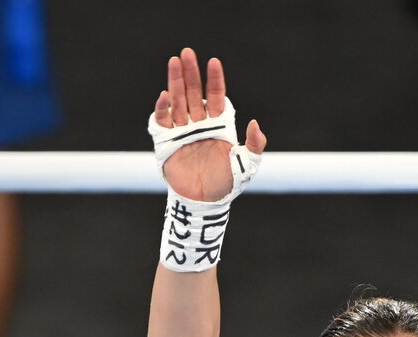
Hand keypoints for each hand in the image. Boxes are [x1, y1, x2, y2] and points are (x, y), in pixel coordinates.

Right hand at [153, 47, 266, 201]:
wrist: (205, 202)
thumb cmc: (226, 184)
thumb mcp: (247, 165)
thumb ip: (254, 145)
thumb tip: (255, 123)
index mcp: (219, 125)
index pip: (217, 97)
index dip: (215, 80)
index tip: (213, 62)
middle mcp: (200, 124)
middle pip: (194, 93)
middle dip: (191, 73)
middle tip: (187, 53)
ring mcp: (182, 130)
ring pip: (178, 101)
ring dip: (175, 82)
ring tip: (174, 62)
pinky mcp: (167, 140)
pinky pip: (163, 120)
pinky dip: (163, 108)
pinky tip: (165, 95)